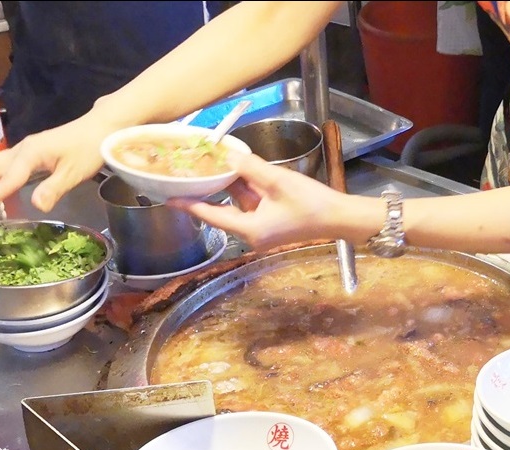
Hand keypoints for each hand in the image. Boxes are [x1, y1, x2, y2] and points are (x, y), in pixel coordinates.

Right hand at [0, 116, 112, 215]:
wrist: (100, 128)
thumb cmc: (89, 148)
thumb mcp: (75, 172)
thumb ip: (54, 188)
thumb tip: (37, 205)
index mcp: (32, 154)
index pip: (7, 178)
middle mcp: (24, 149)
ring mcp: (27, 149)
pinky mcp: (32, 151)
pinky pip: (6, 164)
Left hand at [170, 152, 347, 251]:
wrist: (341, 219)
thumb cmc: (312, 204)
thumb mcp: (278, 181)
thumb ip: (250, 167)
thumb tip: (227, 155)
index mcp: (250, 230)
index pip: (211, 216)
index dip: (189, 205)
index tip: (168, 198)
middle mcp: (252, 234)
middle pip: (222, 210)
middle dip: (208, 191)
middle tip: (187, 173)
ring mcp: (262, 230)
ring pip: (237, 205)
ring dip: (229, 187)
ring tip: (211, 165)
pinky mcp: (271, 224)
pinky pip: (250, 205)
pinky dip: (244, 190)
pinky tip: (239, 170)